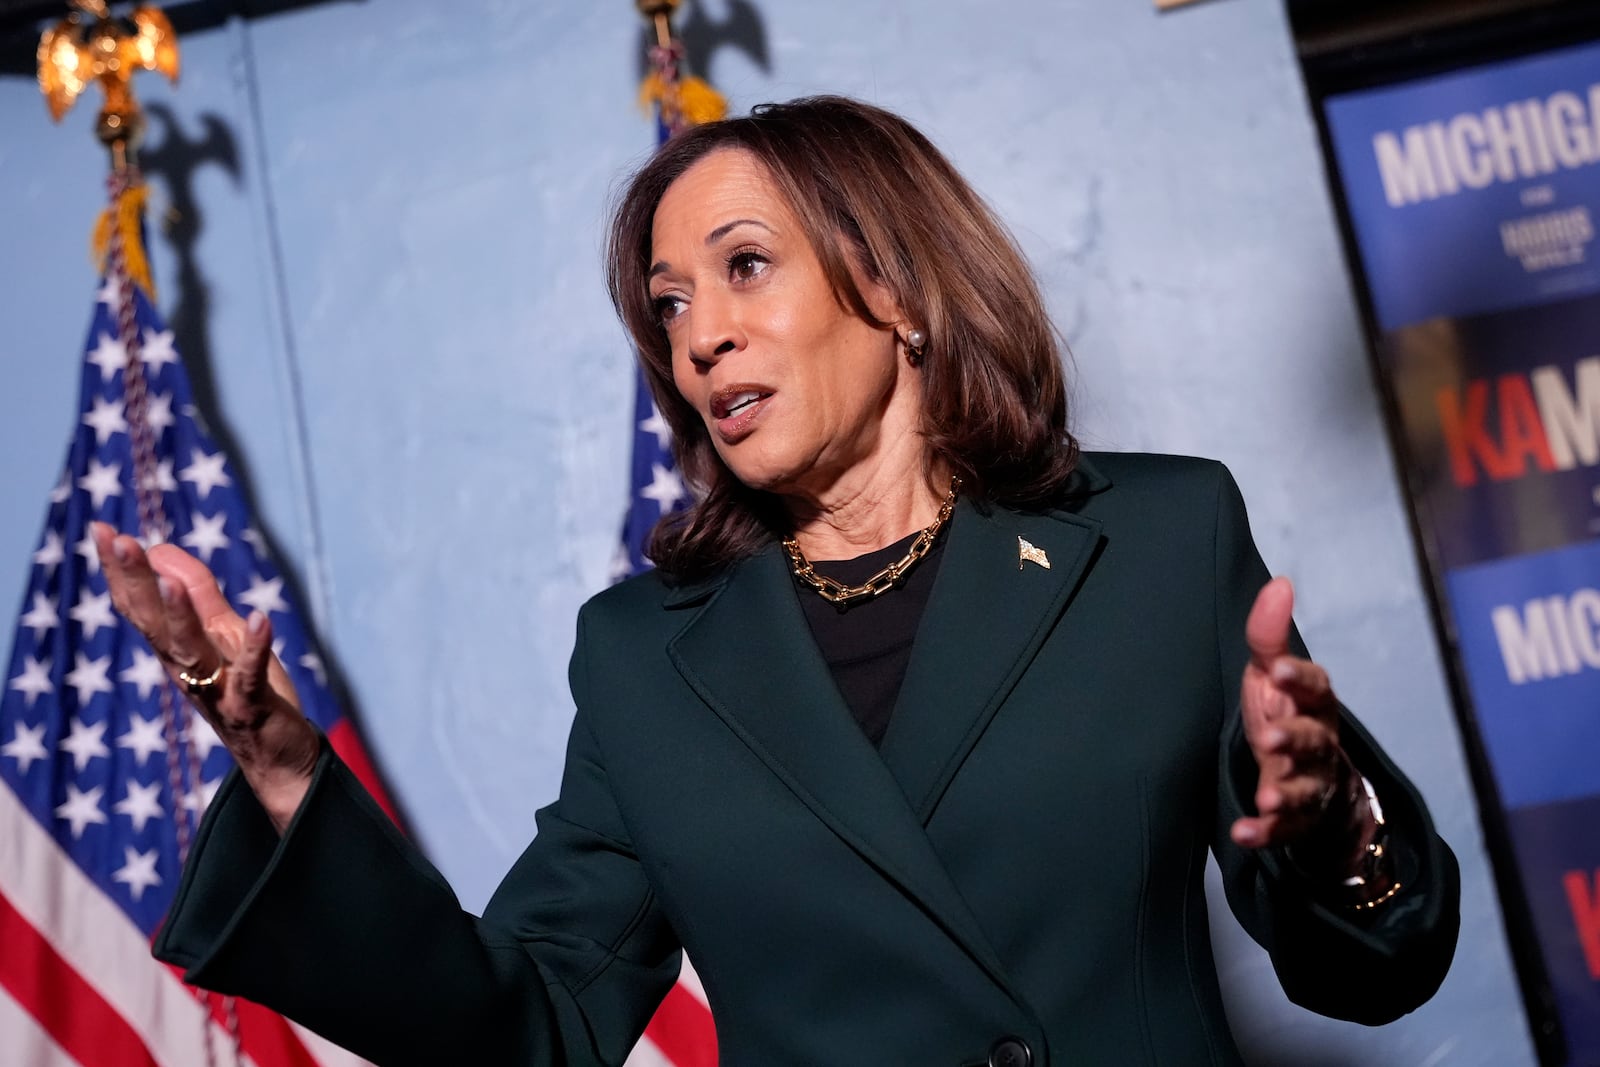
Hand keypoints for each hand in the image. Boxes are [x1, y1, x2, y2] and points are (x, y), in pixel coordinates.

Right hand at [93, 522, 318, 831]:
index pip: (139, 606)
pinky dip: (254, 648)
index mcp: (175, 650)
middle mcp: (187, 668)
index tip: (101, 529)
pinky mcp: (251, 706)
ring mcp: (216, 689)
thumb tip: (163, 551)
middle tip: (118, 539)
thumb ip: (198, 596)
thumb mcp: (222, 635)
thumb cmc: (246, 692)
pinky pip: (249, 676)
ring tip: (169, 582)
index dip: (120, 570)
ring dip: (180, 615)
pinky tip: (259, 618)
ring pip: (190, 650)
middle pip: (153, 622)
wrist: (278, 758)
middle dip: (135, 581)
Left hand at [1229, 577, 1371, 872]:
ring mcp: (1309, 785)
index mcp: (1314, 706)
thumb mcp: (1273, 678)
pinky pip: (1284, 830)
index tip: (1278, 670)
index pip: (1317, 688)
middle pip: (1315, 741)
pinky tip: (1243, 834)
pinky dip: (1265, 833)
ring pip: (1305, 789)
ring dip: (1286, 792)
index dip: (1301, 678)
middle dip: (1295, 739)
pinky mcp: (1295, 820)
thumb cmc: (1288, 717)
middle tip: (1269, 738)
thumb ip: (1269, 637)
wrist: (1317, 785)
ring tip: (1266, 796)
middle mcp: (1319, 745)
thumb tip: (1280, 582)